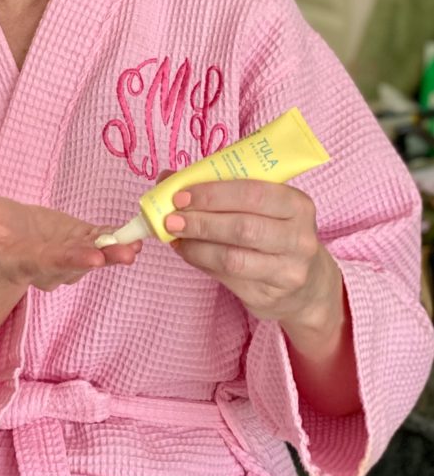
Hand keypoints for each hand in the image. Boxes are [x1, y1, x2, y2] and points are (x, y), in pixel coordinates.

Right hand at [0, 196, 140, 291]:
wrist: (6, 235)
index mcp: (24, 261)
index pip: (46, 263)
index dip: (68, 260)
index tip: (89, 257)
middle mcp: (49, 265)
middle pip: (75, 265)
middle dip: (98, 259)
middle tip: (120, 254)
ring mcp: (69, 255)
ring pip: (93, 257)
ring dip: (115, 253)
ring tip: (134, 247)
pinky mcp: (82, 242)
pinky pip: (103, 243)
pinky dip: (118, 240)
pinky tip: (135, 237)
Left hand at [164, 179, 342, 338]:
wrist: (307, 285)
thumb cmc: (274, 232)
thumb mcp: (262, 206)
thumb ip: (220, 189)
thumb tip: (167, 178)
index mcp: (297, 205)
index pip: (253, 194)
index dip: (213, 194)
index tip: (181, 196)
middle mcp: (299, 238)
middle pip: (242, 228)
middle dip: (201, 222)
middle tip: (172, 219)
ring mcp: (288, 271)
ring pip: (233, 258)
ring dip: (196, 246)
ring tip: (175, 236)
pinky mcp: (270, 297)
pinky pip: (227, 278)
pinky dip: (201, 262)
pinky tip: (187, 252)